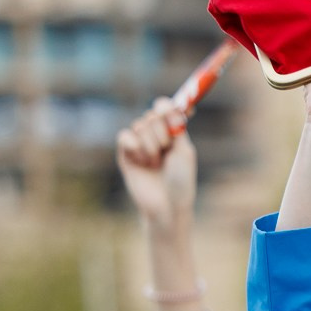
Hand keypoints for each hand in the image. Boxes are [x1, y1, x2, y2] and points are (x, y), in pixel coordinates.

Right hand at [115, 99, 194, 234]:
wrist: (167, 204)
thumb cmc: (180, 181)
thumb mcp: (184, 152)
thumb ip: (179, 128)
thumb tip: (177, 106)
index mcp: (172, 134)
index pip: (166, 108)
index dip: (169, 106)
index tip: (177, 110)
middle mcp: (155, 136)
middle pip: (152, 114)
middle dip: (161, 130)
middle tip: (166, 147)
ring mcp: (139, 144)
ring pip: (140, 125)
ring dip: (151, 144)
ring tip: (156, 163)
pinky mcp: (125, 153)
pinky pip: (125, 136)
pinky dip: (135, 146)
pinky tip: (142, 161)